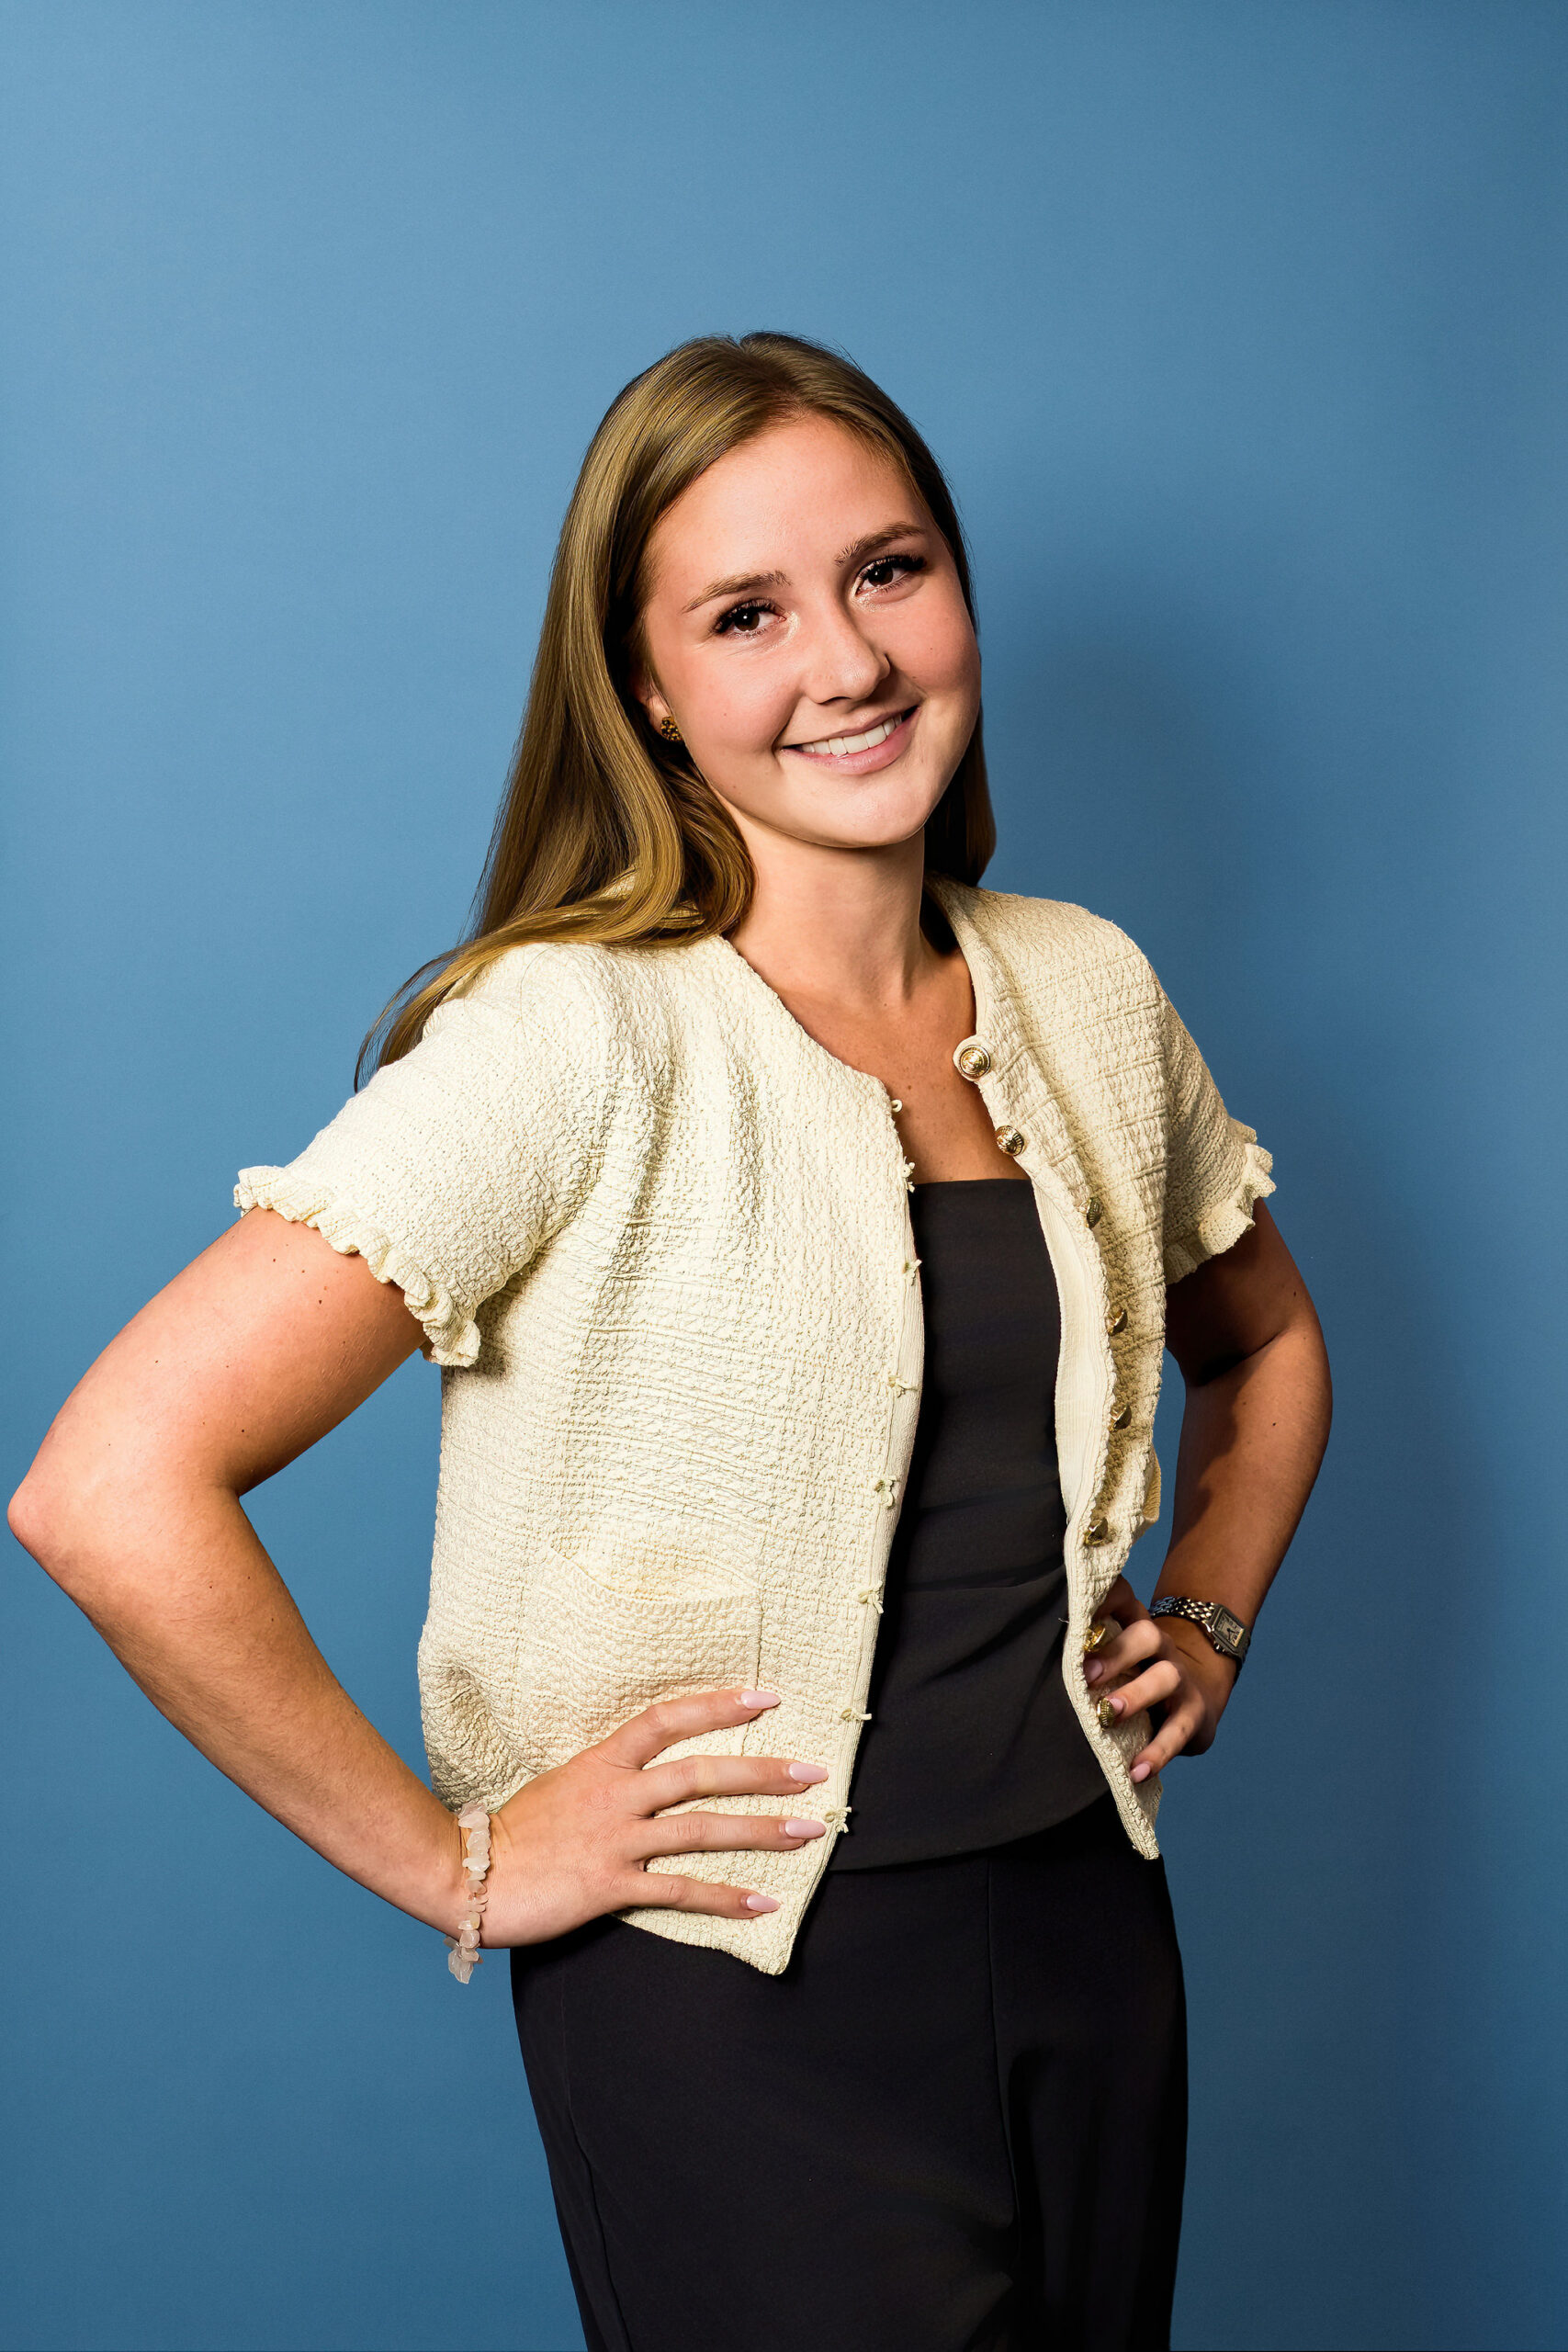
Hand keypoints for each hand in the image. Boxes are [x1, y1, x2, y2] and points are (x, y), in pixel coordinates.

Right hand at [468, 1688, 826, 1944]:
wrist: (468, 1874)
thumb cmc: (516, 1831)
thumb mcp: (564, 1784)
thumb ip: (609, 1776)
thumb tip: (650, 1773)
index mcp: (602, 1762)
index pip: (667, 1719)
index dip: (718, 1705)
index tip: (766, 1699)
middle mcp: (615, 1794)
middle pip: (700, 1772)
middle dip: (763, 1772)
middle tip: (814, 1774)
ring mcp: (614, 1839)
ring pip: (700, 1828)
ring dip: (760, 1830)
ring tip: (808, 1832)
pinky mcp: (609, 1885)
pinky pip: (678, 1890)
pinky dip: (724, 1897)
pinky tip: (763, 1903)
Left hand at [1081, 1577, 1237, 1786]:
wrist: (1196, 1698)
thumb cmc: (1136, 1676)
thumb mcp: (1116, 1658)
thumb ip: (1086, 1653)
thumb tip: (1030, 1657)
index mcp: (1135, 1626)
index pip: (1123, 1598)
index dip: (1103, 1599)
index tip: (1076, 1610)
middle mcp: (1160, 1646)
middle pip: (1146, 1635)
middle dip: (1116, 1653)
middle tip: (1086, 1675)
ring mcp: (1180, 1678)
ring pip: (1166, 1676)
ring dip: (1135, 1695)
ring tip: (1108, 1715)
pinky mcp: (1194, 1714)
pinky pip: (1178, 1732)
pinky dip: (1157, 1753)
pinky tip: (1136, 1770)